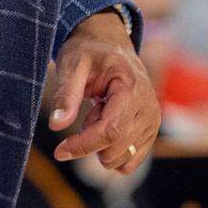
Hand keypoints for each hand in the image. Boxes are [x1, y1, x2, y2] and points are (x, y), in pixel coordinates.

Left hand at [48, 10, 160, 175]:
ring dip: (101, 143)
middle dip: (90, 138)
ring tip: (99, 111)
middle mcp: (149, 107)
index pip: (110, 130)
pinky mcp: (150, 132)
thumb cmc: (89, 52)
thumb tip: (55, 125)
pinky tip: (107, 123)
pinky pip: (128, 162)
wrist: (109, 46)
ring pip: (121, 159)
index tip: (59, 151)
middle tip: (89, 109)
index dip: (84, 145)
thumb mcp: (72, 65)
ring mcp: (152, 121)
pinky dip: (111, 149)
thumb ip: (65, 95)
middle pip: (115, 148)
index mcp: (132, 87)